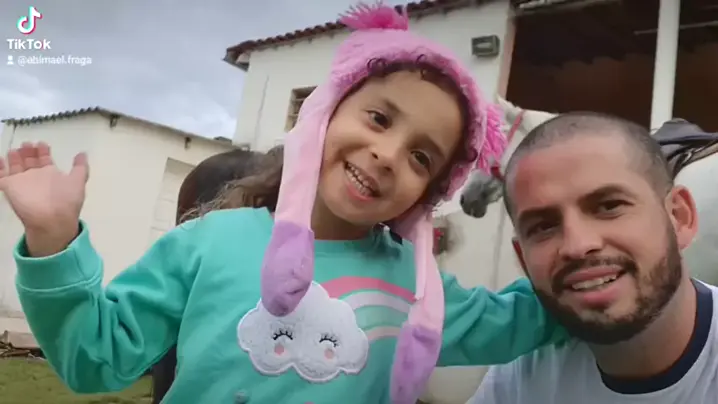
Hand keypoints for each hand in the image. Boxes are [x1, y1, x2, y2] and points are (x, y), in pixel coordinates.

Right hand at [0, 142, 88, 256]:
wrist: (50, 219)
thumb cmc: (66, 200)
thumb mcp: (77, 182)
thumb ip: (80, 167)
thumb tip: (83, 153)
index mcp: (51, 176)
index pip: (45, 160)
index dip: (43, 151)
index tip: (42, 143)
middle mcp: (36, 178)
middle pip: (30, 162)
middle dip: (28, 152)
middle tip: (27, 143)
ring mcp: (22, 183)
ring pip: (15, 167)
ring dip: (15, 158)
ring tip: (15, 150)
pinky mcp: (9, 187)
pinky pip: (1, 175)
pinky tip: (0, 158)